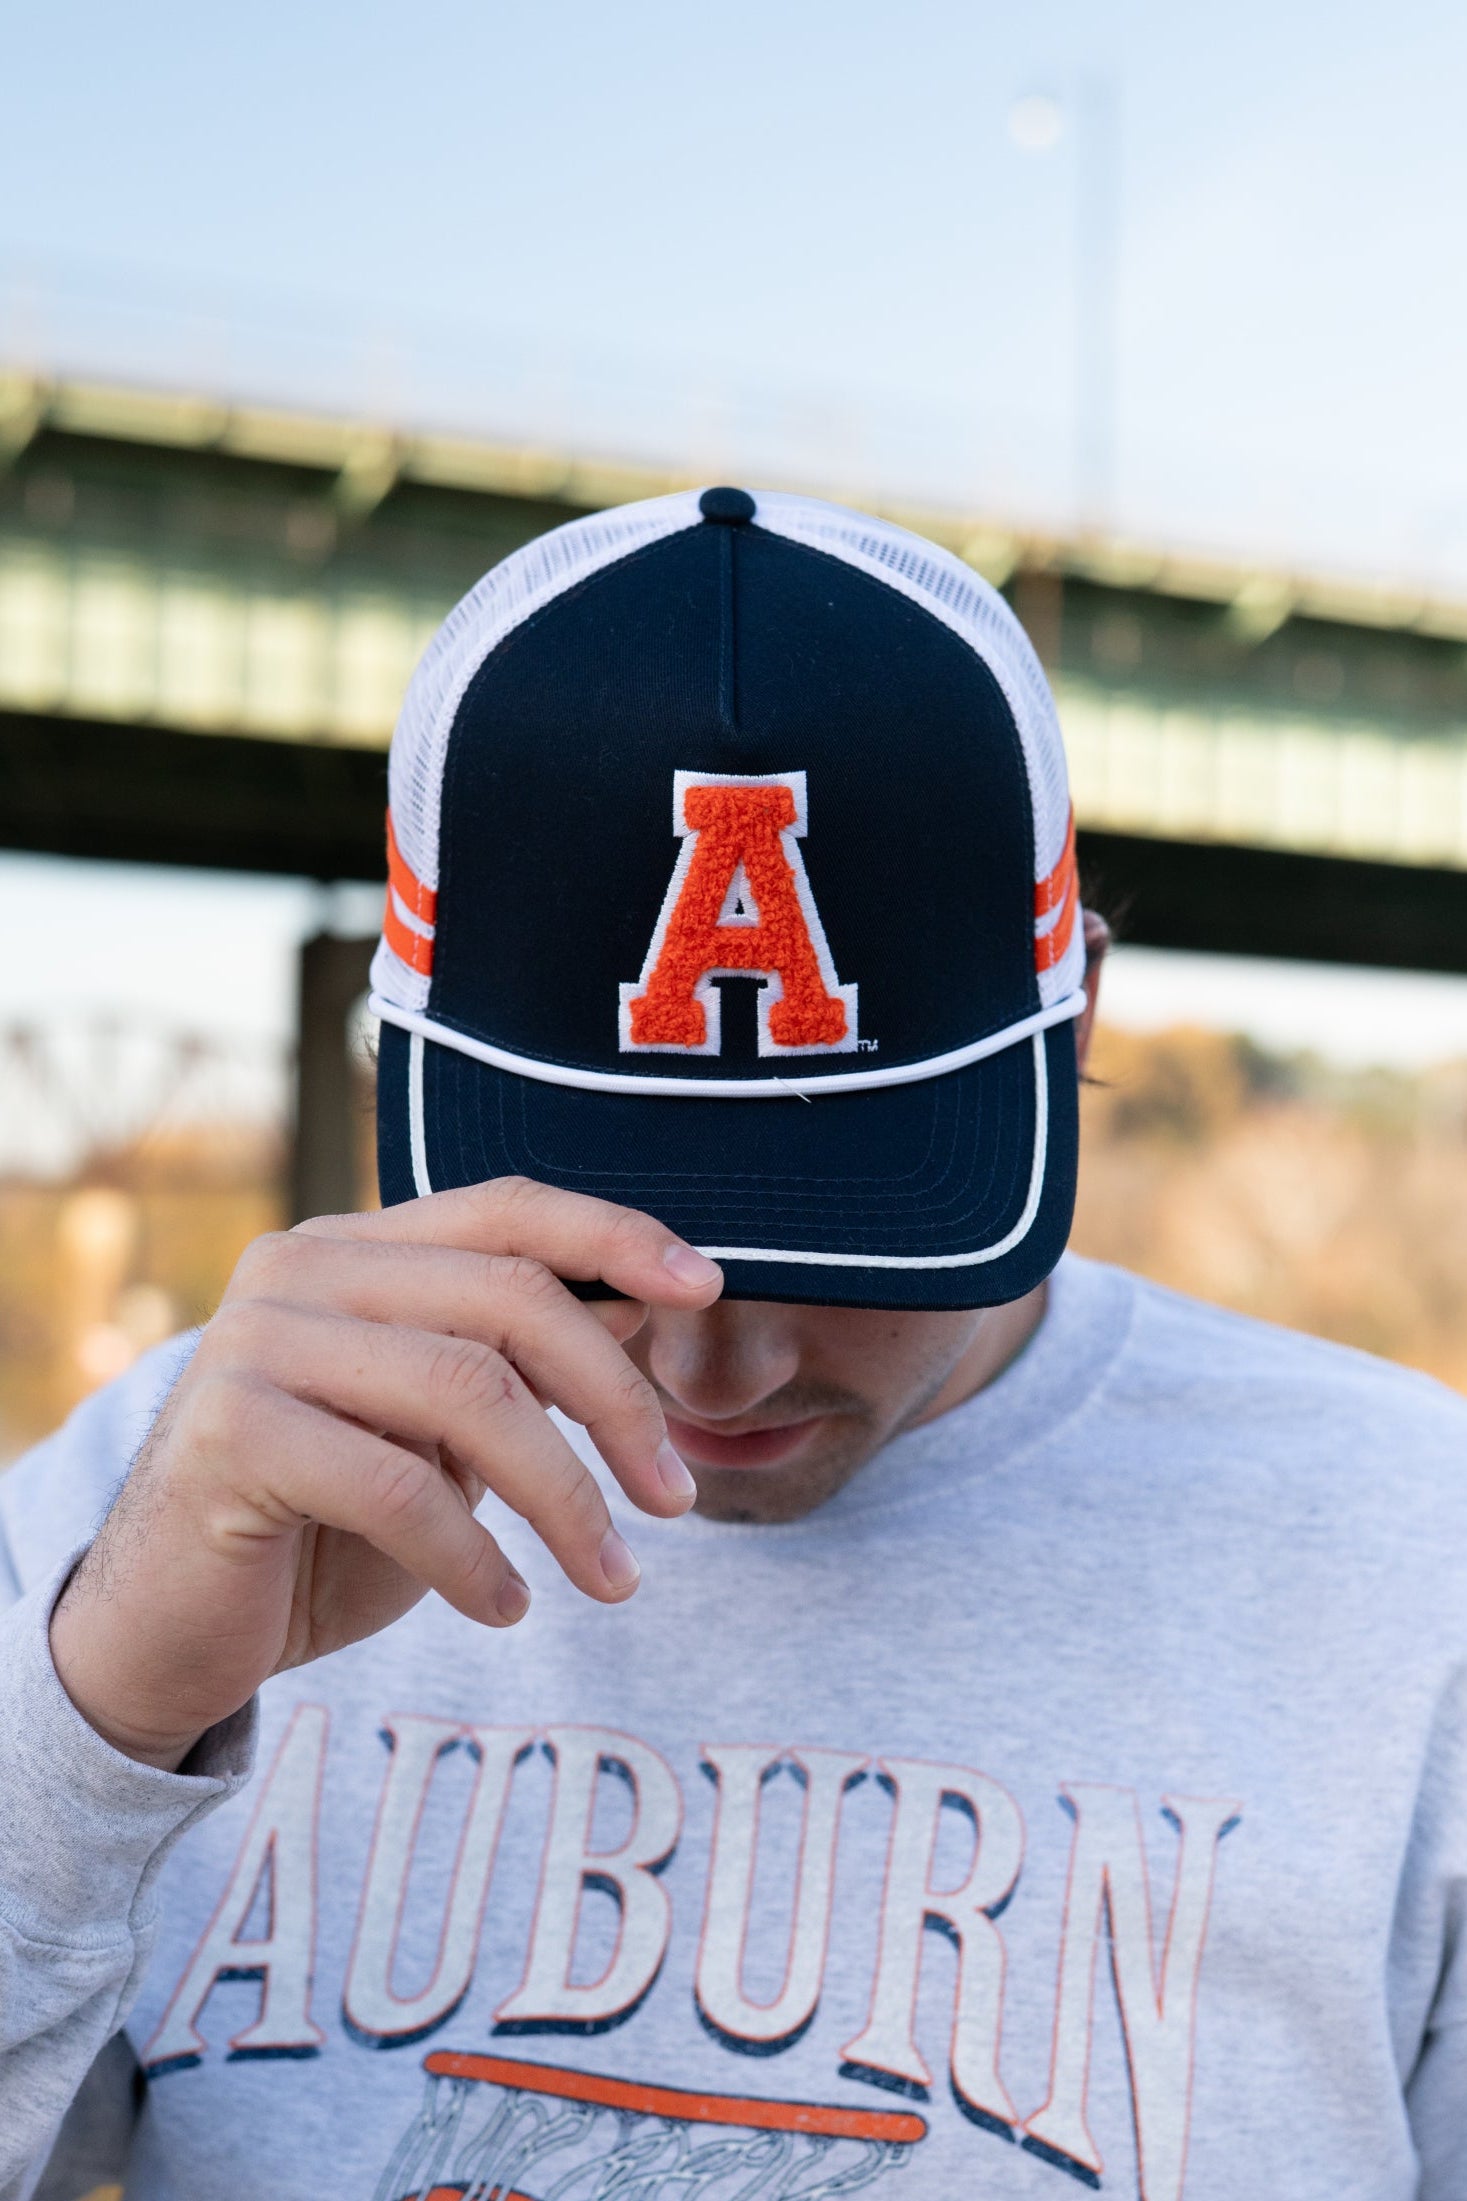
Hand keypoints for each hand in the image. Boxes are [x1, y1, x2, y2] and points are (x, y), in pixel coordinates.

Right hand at [49, 1178, 721, 1772]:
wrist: (167, 1628)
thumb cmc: (320, 1525)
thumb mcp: (435, 1436)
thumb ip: (510, 1365)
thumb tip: (642, 1308)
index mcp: (352, 1248)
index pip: (506, 1208)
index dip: (615, 1236)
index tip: (707, 1288)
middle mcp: (298, 1269)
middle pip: (510, 1299)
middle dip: (616, 1401)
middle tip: (675, 1499)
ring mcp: (256, 1342)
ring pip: (468, 1391)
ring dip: (565, 1498)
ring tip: (612, 1578)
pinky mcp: (231, 1432)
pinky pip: (398, 1484)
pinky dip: (475, 1557)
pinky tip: (506, 1606)